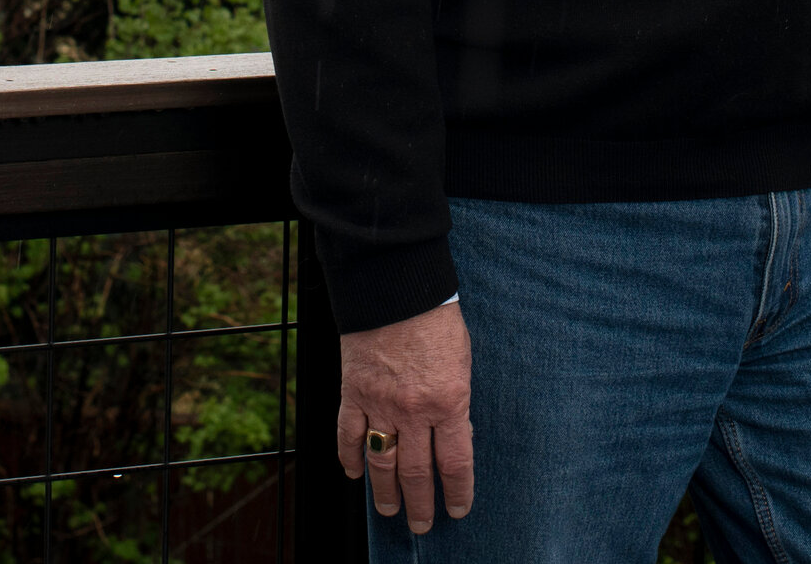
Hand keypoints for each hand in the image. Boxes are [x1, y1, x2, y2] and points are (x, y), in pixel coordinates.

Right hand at [337, 300, 473, 532]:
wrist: (396, 286)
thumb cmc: (437, 318)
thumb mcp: (462, 359)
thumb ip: (456, 399)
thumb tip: (455, 434)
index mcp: (449, 400)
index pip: (455, 462)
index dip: (458, 491)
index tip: (459, 509)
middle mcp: (414, 411)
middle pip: (417, 473)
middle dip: (421, 505)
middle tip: (422, 525)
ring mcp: (380, 404)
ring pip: (382, 464)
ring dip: (386, 492)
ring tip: (391, 511)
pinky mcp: (353, 393)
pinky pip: (348, 436)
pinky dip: (350, 458)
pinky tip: (355, 474)